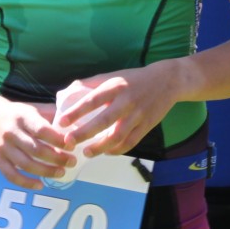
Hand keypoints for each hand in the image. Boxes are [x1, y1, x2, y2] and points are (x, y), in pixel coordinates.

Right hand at [0, 98, 72, 189]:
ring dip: (45, 171)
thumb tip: (75, 124)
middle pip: (36, 149)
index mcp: (23, 117)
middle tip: (72, 162)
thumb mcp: (33, 108)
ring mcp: (3, 147)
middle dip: (56, 158)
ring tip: (61, 173)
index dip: (57, 139)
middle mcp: (12, 133)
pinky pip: (10, 175)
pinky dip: (25, 182)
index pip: (42, 130)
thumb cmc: (16, 114)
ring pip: (25, 164)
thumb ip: (51, 115)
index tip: (72, 145)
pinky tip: (40, 185)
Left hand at [53, 68, 179, 159]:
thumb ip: (91, 84)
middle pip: (104, 121)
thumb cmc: (135, 79)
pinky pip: (131, 142)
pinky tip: (106, 152)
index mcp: (116, 87)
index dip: (76, 112)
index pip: (93, 100)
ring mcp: (138, 115)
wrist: (168, 81)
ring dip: (100, 147)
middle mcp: (127, 101)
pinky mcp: (147, 125)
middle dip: (84, 133)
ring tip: (86, 153)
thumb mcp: (114, 75)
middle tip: (69, 142)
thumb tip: (66, 93)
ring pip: (118, 136)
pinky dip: (117, 150)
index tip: (61, 122)